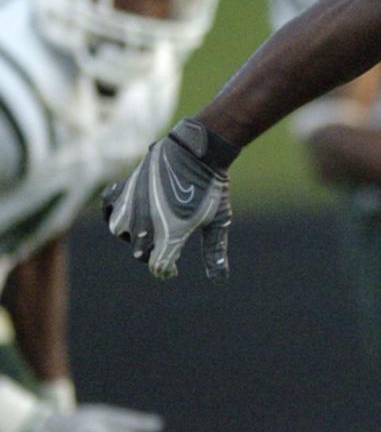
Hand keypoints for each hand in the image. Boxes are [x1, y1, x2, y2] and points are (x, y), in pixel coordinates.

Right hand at [102, 118, 232, 280]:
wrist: (196, 151)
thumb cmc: (211, 187)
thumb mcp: (219, 221)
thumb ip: (215, 251)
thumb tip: (219, 280)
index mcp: (170, 234)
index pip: (160, 266)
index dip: (167, 271)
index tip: (175, 268)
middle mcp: (146, 222)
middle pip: (140, 251)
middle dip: (153, 252)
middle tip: (166, 245)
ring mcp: (132, 204)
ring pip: (121, 231)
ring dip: (134, 236)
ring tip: (150, 230)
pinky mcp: (125, 188)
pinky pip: (109, 206)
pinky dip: (114, 213)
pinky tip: (129, 213)